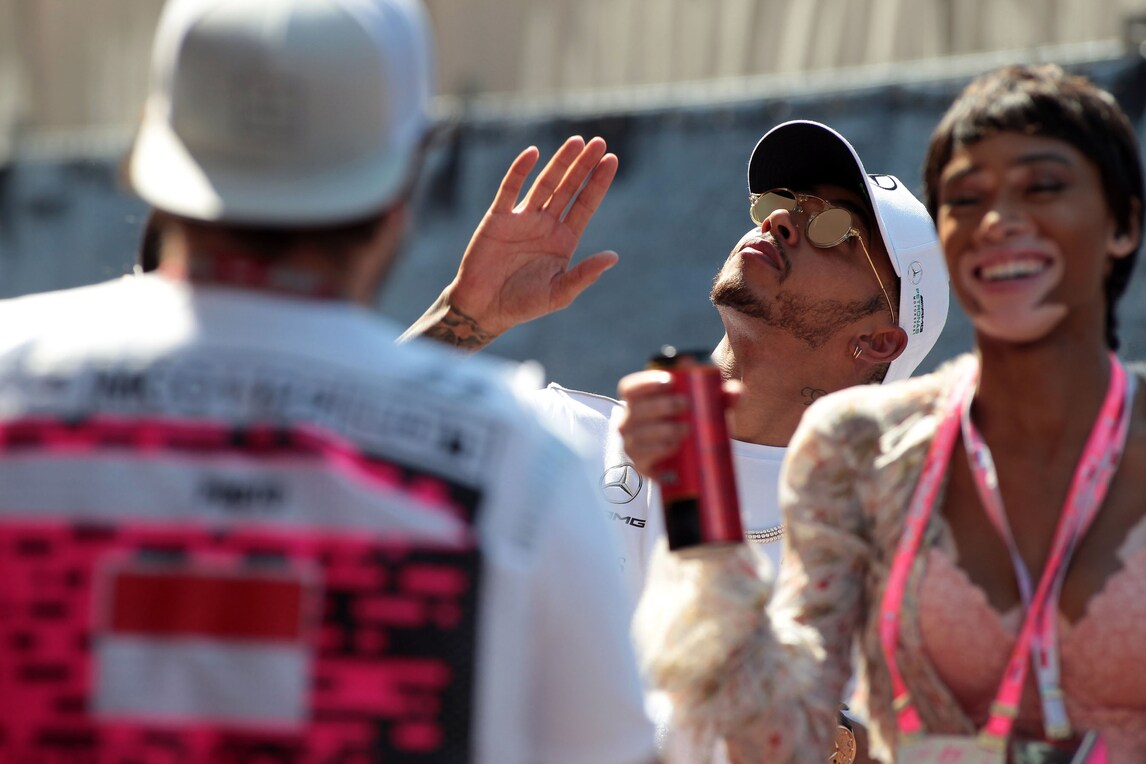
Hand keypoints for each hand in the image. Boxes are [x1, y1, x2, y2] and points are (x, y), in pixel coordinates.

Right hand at [400, 135, 617, 348]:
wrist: (483, 308)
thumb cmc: (523, 304)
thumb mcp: (559, 294)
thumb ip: (584, 275)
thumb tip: (613, 257)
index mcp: (564, 240)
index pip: (585, 205)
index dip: (598, 183)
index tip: (612, 161)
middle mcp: (546, 224)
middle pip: (569, 188)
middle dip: (584, 166)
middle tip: (600, 142)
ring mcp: (522, 218)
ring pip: (545, 183)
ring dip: (560, 162)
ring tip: (577, 141)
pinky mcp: (498, 217)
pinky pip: (510, 189)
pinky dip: (520, 170)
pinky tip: (533, 153)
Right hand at [616, 370, 742, 476]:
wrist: (694, 455)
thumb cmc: (696, 421)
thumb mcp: (709, 406)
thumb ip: (724, 396)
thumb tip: (736, 393)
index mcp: (639, 400)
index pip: (630, 387)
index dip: (645, 383)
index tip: (669, 381)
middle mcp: (630, 421)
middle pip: (635, 410)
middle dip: (660, 405)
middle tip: (685, 404)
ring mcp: (633, 444)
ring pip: (638, 435)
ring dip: (661, 430)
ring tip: (686, 428)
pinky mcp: (642, 465)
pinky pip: (643, 458)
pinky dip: (658, 452)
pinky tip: (674, 447)